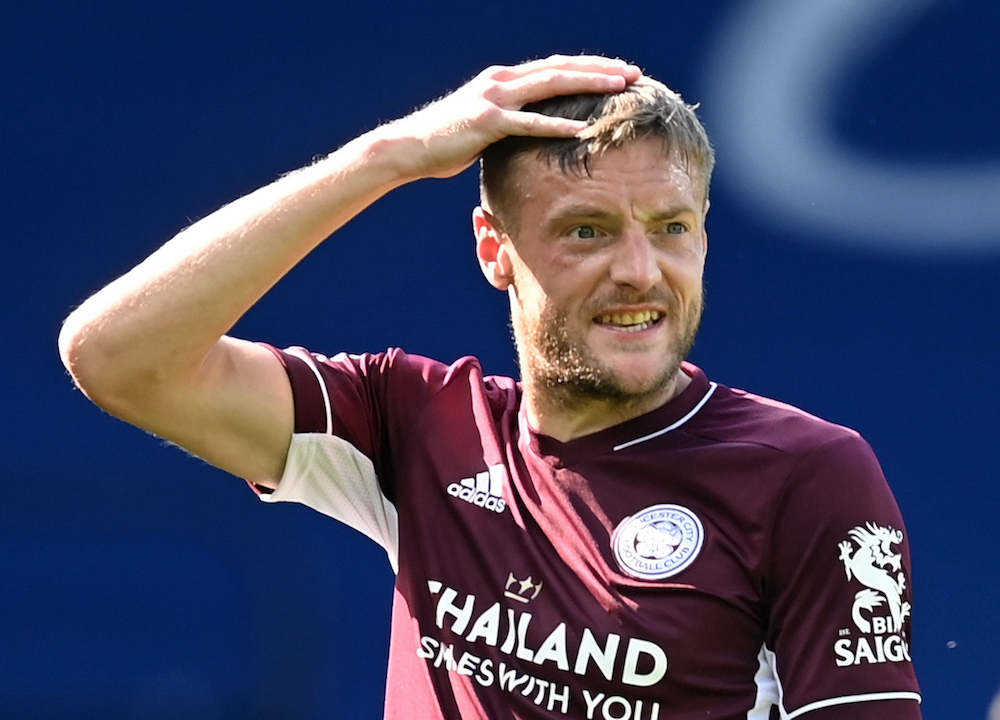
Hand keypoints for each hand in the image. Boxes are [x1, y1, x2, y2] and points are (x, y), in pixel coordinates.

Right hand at [374, 54, 641, 180]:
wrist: (410, 147)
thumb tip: (531, 132)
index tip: (619, 71)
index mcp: (504, 80)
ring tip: (620, 87)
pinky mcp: (487, 122)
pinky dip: (556, 125)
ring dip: (588, 84)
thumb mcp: (484, 126)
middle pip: (560, 68)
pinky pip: (528, 123)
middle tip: (633, 73)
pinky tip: (581, 128)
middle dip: (600, 69)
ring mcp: (494, 99)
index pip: (555, 67)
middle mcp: (502, 81)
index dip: (589, 67)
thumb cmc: (446, 142)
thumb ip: (510, 121)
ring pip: (550, 86)